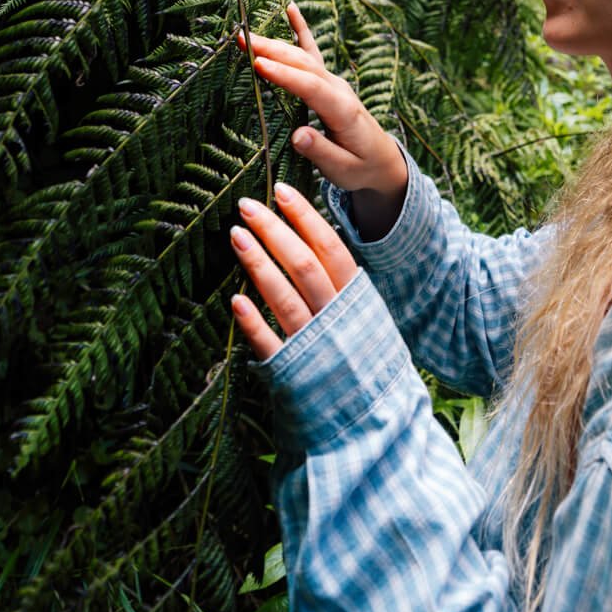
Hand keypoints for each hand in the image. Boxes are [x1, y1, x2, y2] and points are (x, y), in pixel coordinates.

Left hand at [230, 184, 358, 361]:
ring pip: (286, 298)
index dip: (304, 217)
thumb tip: (312, 242)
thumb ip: (341, 285)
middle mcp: (336, 318)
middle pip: (304, 265)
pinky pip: (271, 345)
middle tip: (247, 205)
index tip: (281, 189)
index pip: (329, 247)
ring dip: (259, 265)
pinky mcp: (294, 375)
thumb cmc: (364, 360)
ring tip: (235, 236)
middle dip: (275, 231)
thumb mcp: (364, 316)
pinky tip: (235, 300)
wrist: (375, 422)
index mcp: (356, 299)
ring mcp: (315, 346)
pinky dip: (254, 322)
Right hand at [236, 3, 407, 202]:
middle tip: (242, 40)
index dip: (284, 75)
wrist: (383, 162)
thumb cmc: (361, 168)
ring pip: (304, 57)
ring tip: (246, 33)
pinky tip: (291, 8)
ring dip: (276, 43)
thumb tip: (298, 135)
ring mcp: (335, 82)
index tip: (258, 64)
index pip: (311, 88)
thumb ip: (321, 152)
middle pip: (304, 65)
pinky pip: (313, 52)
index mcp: (343, 111)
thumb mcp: (343, 170)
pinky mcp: (329, 82)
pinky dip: (301, 29)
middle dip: (272, 51)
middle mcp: (339, 90)